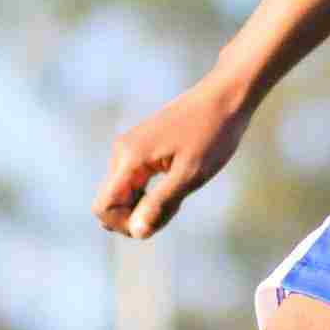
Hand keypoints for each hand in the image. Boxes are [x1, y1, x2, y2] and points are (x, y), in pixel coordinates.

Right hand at [97, 77, 251, 239]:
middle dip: (137, 217)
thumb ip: (161, 204)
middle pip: (111, 203)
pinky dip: (151, 193)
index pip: (103, 207)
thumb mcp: (190, 174)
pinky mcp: (142, 147)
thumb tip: (137, 233)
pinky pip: (134, 181)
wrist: (225, 96)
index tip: (158, 221)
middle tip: (176, 207)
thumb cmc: (213, 134)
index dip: (125, 225)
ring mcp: (131, 148)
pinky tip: (177, 184)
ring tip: (180, 194)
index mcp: (129, 158)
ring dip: (146, 205)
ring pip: (124, 194)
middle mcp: (122, 151)